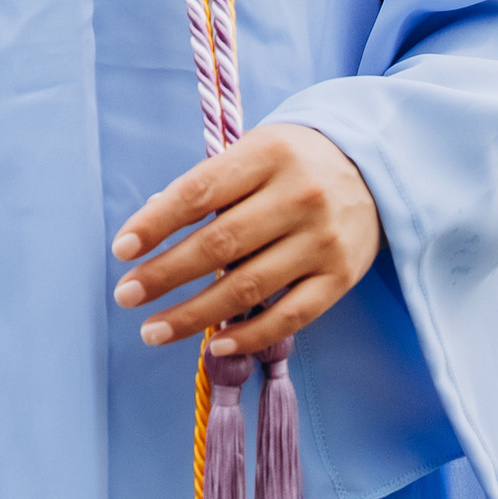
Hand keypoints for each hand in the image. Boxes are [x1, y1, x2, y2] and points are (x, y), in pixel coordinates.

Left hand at [111, 122, 380, 355]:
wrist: (376, 170)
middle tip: (126, 296)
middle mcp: (299, 196)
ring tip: (152, 330)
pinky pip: (289, 317)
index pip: (200, 192)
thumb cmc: (293, 163)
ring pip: (248, 287)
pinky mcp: (341, 277)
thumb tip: (149, 224)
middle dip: (165, 275)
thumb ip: (207, 186)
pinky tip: (214, 345)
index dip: (156, 223)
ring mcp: (323, 240)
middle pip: (219, 244)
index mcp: (268, 154)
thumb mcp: (252, 153)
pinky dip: (249, 336)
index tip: (121, 249)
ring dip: (193, 315)